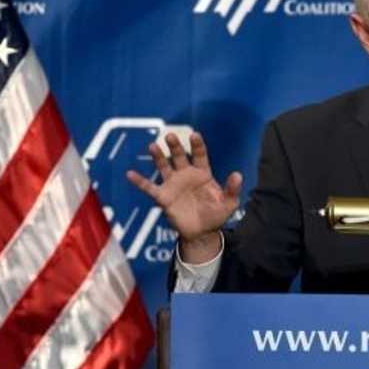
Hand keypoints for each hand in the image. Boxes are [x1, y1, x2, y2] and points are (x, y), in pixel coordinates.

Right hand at [126, 132, 241, 261]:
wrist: (202, 233)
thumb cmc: (216, 215)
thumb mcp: (229, 203)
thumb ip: (232, 189)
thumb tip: (238, 174)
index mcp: (203, 174)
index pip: (200, 155)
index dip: (197, 145)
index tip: (194, 135)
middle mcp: (186, 175)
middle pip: (180, 156)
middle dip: (176, 146)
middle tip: (170, 136)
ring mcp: (173, 185)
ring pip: (164, 166)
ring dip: (158, 157)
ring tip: (152, 146)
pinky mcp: (163, 197)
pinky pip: (149, 188)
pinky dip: (140, 181)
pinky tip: (130, 174)